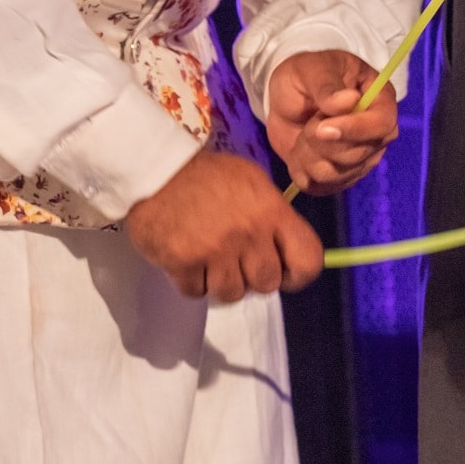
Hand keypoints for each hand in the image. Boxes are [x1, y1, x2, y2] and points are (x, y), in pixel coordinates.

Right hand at [126, 152, 324, 302]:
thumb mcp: (252, 183)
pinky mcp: (183, 263)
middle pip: (267, 284)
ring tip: (209, 257)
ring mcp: (216, 250)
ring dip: (221, 281)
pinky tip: (188, 259)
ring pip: (232, 293)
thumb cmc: (207, 176)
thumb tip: (285, 253)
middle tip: (235, 259)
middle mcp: (249, 233)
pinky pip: (198, 292)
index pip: (308, 260)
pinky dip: (192, 281)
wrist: (156, 170)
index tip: (284, 272)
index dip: (298, 274)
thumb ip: (273, 217)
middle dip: (252, 277)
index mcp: (272, 211)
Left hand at [266, 48, 397, 196]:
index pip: (382, 124)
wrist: (287, 99)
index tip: (321, 128)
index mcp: (380, 100)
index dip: (354, 130)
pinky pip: (321, 187)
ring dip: (308, 156)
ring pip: (335, 174)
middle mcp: (377, 134)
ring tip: (303, 135)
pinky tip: (300, 152)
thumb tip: (348, 100)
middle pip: (356, 154)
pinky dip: (301, 170)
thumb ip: (327, 84)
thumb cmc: (305, 76)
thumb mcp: (311, 68)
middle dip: (320, 141)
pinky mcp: (341, 178)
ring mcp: (361, 159)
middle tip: (308, 122)